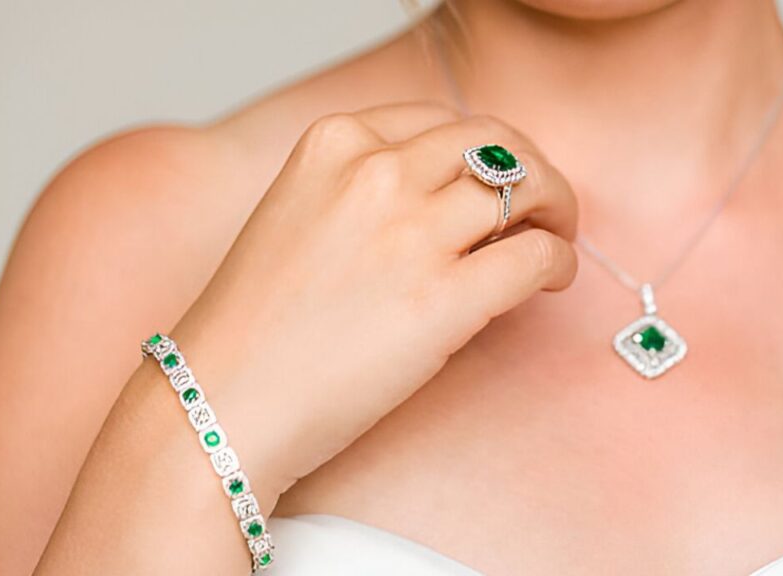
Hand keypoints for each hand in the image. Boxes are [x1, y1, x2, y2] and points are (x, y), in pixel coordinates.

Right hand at [170, 102, 577, 501]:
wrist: (223, 401)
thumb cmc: (255, 326)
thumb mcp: (300, 217)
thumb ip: (368, 191)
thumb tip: (456, 199)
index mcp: (334, 143)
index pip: (443, 121)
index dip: (486, 150)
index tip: (498, 179)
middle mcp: (375, 173)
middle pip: (494, 142)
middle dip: (533, 170)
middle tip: (546, 205)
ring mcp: (411, 232)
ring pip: (526, 187)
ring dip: (555, 210)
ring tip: (554, 240)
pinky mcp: (444, 298)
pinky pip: (537, 255)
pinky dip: (559, 261)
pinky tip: (552, 281)